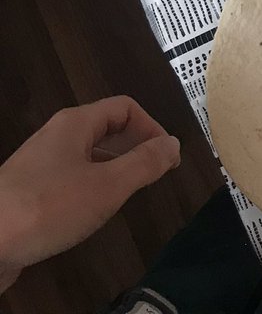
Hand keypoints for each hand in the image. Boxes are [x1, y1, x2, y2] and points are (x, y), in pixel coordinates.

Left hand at [0, 96, 179, 290]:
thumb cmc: (47, 207)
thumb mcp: (106, 186)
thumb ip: (144, 164)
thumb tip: (173, 144)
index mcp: (76, 123)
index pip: (125, 108)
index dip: (152, 128)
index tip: (168, 158)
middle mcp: (57, 136)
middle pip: (106, 129)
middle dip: (135, 147)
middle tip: (155, 174)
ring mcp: (40, 164)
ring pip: (88, 156)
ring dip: (114, 168)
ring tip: (131, 193)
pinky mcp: (29, 191)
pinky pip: (70, 178)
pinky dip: (90, 187)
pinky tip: (93, 213)